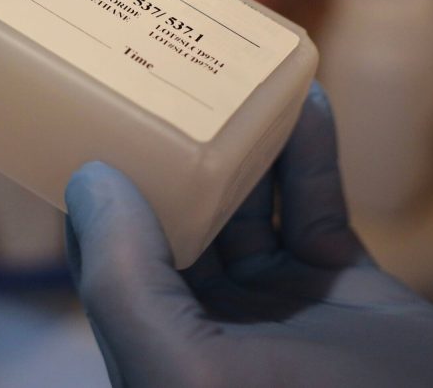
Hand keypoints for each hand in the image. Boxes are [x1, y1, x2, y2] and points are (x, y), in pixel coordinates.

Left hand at [64, 83, 432, 386]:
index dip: (98, 190)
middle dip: (174, 150)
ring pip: (249, 202)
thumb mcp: (189, 369)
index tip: (91, 113)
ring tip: (237, 74)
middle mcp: (210, 325)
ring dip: (245, 141)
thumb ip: (127, 283)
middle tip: (168, 73)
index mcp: (159, 348)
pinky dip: (310, 155)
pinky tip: (308, 102)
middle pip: (178, 218)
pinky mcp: (343, 284)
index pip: (109, 257)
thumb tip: (88, 183)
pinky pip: (315, 204)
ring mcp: (280, 303)